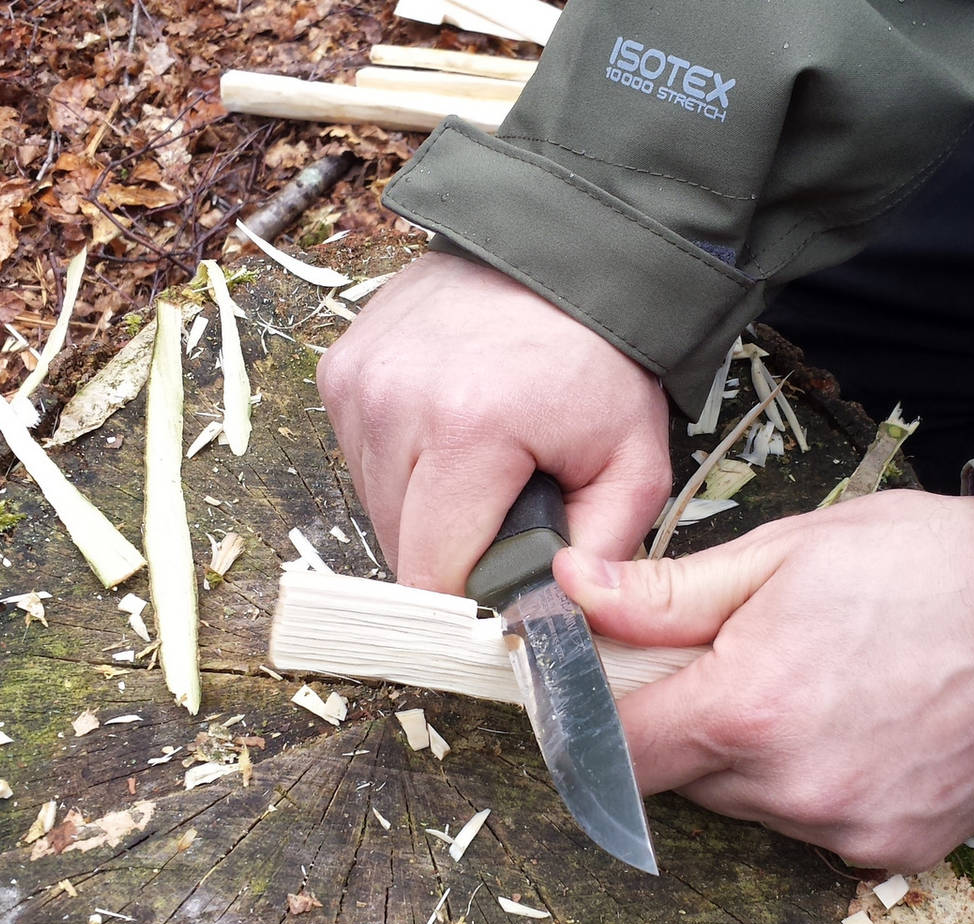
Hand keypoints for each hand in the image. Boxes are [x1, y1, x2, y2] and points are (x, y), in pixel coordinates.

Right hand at [317, 251, 670, 592]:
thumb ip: (603, 554)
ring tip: (478, 467)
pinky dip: (400, 465)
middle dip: (451, 552)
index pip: (432, 573)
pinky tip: (446, 434)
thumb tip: (559, 622)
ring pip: (374, 506)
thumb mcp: (633, 462)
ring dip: (421, 510)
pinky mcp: (339, 371)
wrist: (559, 252)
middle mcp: (395, 403)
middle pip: (399, 546)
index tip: (501, 591)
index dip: (469, 598)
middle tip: (503, 514)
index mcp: (468, 430)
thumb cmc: (600, 356)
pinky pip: (360, 459)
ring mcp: (358, 383)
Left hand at [554, 490, 973, 871]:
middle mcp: (790, 787)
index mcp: (748, 708)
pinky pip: (810, 822)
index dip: (594, 715)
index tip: (601, 684)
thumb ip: (666, 592)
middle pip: (677, 777)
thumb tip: (574, 589)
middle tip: (722, 658)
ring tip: (804, 681)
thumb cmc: (927, 568)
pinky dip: (807, 781)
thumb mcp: (783, 553)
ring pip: (743, 802)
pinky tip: (850, 722)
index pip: (616, 749)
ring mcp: (844, 826)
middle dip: (679, 722)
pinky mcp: (892, 847)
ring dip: (744, 753)